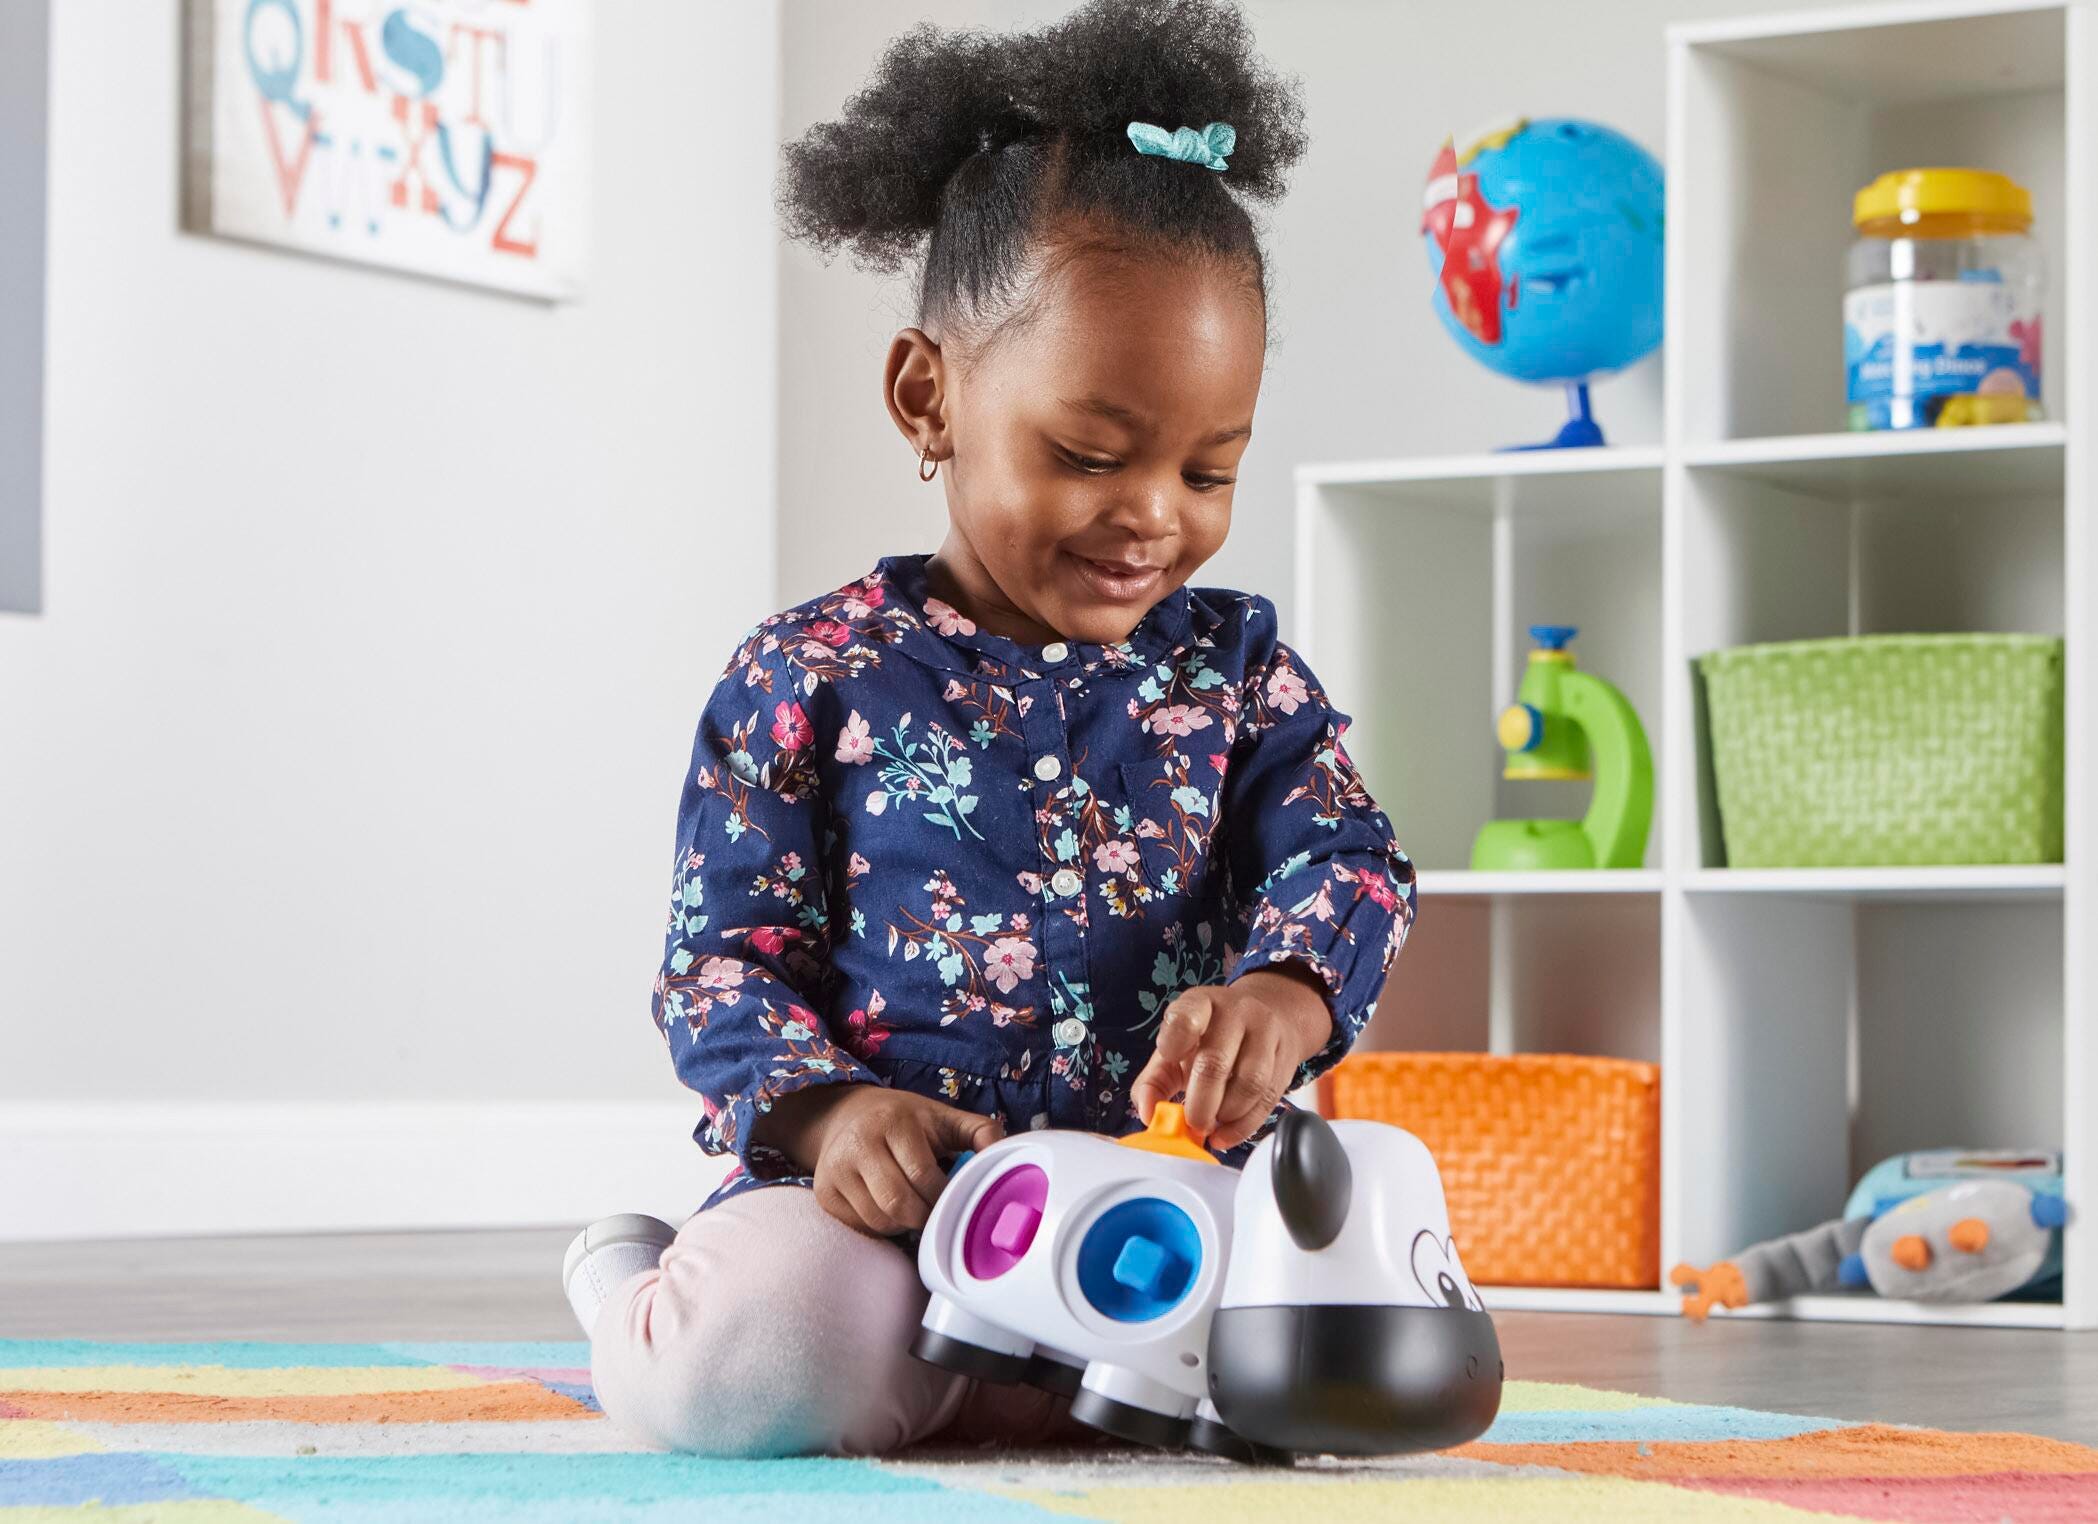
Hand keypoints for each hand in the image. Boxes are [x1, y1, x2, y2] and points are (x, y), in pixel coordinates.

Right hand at [764, 1084, 1005, 1237]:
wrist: (845, 1114)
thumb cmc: (905, 1121)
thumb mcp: (943, 1117)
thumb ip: (980, 1132)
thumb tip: (1002, 1156)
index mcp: (893, 1120)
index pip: (923, 1176)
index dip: (943, 1196)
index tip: (954, 1198)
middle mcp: (858, 1142)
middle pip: (898, 1204)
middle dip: (925, 1216)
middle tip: (936, 1211)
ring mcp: (836, 1169)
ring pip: (879, 1221)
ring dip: (904, 1225)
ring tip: (914, 1206)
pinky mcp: (824, 1192)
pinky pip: (861, 1227)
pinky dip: (882, 1227)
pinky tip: (890, 1208)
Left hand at [1130, 967, 1333, 1151]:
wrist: (1271, 1017)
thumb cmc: (1211, 1039)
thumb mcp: (1176, 1048)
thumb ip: (1154, 1081)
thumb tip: (1148, 1113)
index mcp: (1200, 1003)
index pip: (1186, 1017)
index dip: (1175, 1042)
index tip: (1170, 1060)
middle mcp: (1236, 1012)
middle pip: (1216, 1063)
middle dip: (1200, 1105)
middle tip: (1193, 1123)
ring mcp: (1266, 1032)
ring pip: (1250, 1083)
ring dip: (1226, 1116)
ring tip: (1212, 1126)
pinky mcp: (1286, 1057)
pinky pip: (1268, 1099)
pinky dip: (1244, 1126)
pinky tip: (1227, 1133)